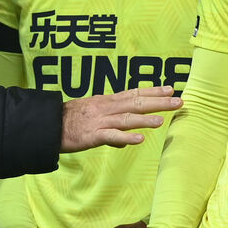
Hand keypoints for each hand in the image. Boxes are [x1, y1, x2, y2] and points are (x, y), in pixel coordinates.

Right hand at [60, 86, 180, 152]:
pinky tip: (139, 139)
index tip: (170, 88)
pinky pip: (111, 136)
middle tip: (178, 100)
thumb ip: (112, 127)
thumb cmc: (70, 121)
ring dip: (145, 119)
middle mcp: (105, 108)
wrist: (48, 125)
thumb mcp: (93, 118)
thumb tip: (127, 139)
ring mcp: (99, 121)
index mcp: (106, 101)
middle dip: (158, 102)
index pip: (133, 93)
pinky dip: (126, 137)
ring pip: (126, 118)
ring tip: (163, 119)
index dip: (152, 91)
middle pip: (135, 103)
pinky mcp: (92, 136)